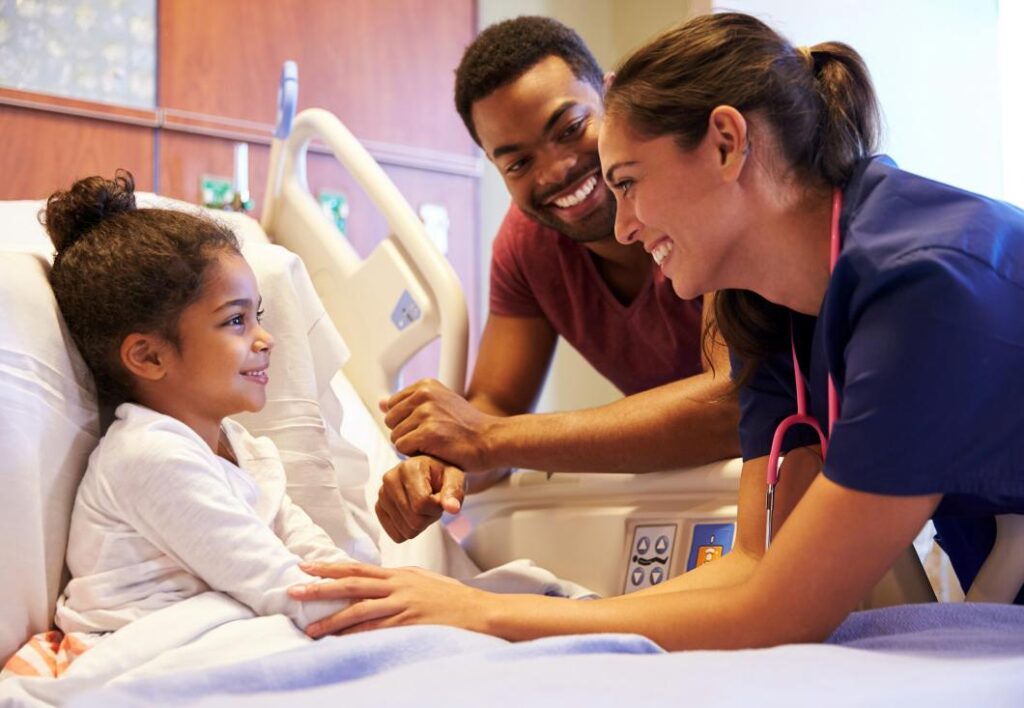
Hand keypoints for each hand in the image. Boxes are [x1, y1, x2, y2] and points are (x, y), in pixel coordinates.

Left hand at [289, 562, 489, 636]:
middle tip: (294, 591)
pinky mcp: (409, 624)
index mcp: (398, 574)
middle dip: (320, 588)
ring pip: (359, 610)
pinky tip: (340, 641)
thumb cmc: (452, 598)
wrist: (479, 611)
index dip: (329, 567)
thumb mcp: (422, 580)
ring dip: (332, 619)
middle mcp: (397, 586)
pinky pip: (376, 631)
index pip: (357, 568)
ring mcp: (403, 605)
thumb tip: (374, 582)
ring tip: (309, 629)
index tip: (305, 567)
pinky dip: (356, 636)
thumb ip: (398, 580)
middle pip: (351, 584)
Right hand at [376, 455, 463, 542]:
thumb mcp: (455, 478)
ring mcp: (382, 495)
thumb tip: (452, 508)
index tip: (440, 498)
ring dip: (420, 523)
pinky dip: (409, 530)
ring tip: (423, 506)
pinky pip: (396, 534)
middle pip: (414, 520)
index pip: (421, 504)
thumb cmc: (442, 474)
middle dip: (429, 517)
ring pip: (406, 530)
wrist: (430, 473)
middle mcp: (390, 479)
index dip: (436, 508)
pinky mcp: (379, 508)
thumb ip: (454, 492)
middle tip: (432, 504)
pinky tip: (413, 513)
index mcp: (408, 468)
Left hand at [380, 379, 497, 471]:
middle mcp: (424, 394)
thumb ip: (408, 403)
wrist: (490, 440)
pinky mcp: (428, 432)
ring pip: (395, 436)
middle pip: (390, 421)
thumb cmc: (466, 427)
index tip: (426, 425)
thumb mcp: (438, 405)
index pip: (392, 406)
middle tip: (430, 437)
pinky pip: (402, 448)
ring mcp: (426, 412)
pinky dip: (415, 454)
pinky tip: (434, 450)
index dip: (406, 421)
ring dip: (411, 446)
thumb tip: (381, 402)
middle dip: (406, 433)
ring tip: (434, 444)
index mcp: (425, 385)